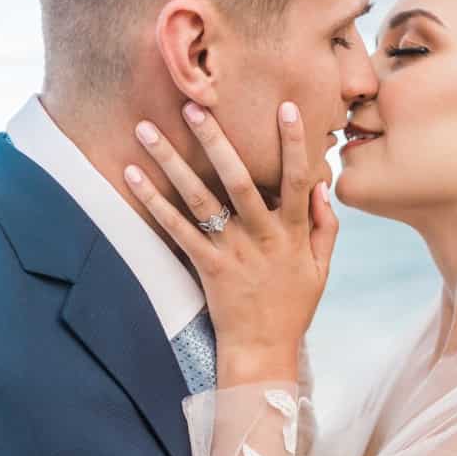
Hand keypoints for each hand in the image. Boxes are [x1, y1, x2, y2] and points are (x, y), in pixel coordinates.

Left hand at [124, 101, 337, 385]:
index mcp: (294, 233)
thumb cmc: (293, 306)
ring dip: (172, 162)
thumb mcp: (321, 268)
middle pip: (241, 181)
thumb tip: (322, 187)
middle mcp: (263, 236)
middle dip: (217, 141)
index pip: (298, 180)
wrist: (264, 349)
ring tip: (148, 129)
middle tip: (195, 106)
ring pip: (201, 199)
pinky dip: (153, 202)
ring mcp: (233, 250)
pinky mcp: (207, 265)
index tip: (287, 107)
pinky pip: (177, 229)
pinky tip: (131, 176)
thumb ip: (325, 227)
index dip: (294, 144)